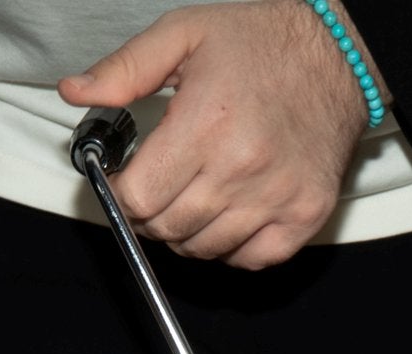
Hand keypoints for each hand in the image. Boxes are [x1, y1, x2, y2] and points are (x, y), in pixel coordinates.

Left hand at [58, 1, 376, 269]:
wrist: (336, 54)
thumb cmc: (259, 42)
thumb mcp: (184, 34)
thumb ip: (125, 70)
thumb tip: (75, 93)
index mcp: (207, 123)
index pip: (139, 199)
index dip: (123, 195)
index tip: (128, 182)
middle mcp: (243, 167)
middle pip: (167, 229)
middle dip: (151, 214)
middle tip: (161, 184)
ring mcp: (278, 197)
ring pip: (203, 250)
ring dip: (188, 232)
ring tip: (196, 193)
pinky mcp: (305, 216)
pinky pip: (248, 260)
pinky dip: (231, 246)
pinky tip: (230, 210)